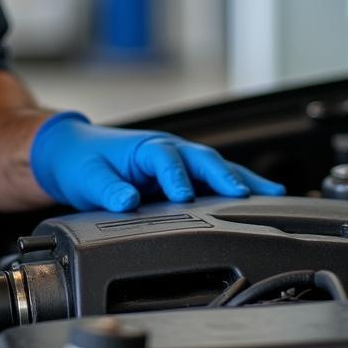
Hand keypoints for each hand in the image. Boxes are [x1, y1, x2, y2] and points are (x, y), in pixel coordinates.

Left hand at [29, 112, 284, 211]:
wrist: (73, 154)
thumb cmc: (81, 162)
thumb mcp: (86, 177)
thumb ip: (106, 189)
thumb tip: (126, 200)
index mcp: (145, 147)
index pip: (166, 158)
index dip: (176, 176)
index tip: (183, 196)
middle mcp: (168, 150)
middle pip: (202, 159)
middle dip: (224, 175)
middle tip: (244, 194)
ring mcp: (178, 163)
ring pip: (216, 168)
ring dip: (243, 180)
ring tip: (274, 195)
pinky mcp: (182, 178)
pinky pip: (214, 182)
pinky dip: (238, 188)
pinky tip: (264, 198)